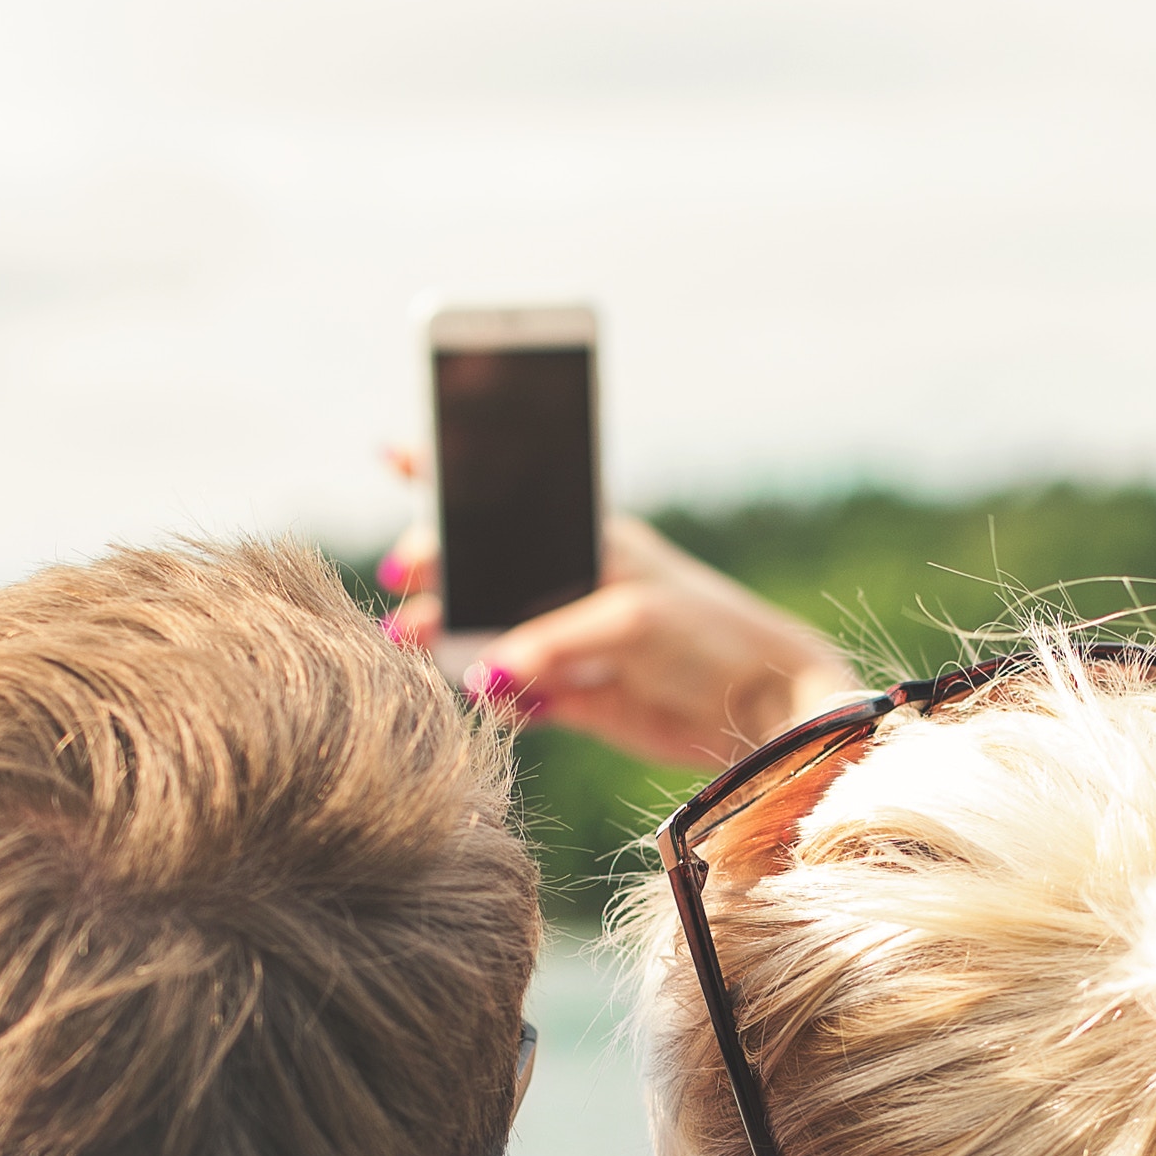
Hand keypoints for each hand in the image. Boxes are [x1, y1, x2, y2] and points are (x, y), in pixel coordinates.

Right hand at [384, 483, 857, 775]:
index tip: (394, 450)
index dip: (456, 475)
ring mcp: (572, 642)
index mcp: (590, 540)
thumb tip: (486, 670)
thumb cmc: (707, 634)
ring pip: (492, 636)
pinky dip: (501, 697)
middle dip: (438, 576)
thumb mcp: (629, 621)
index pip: (510, 498)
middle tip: (403, 593)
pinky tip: (493, 695)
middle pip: (485, 574)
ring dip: (453, 641)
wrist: (761, 705)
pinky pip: (521, 694)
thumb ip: (554, 638)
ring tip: (418, 645)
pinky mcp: (581, 697)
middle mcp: (573, 586)